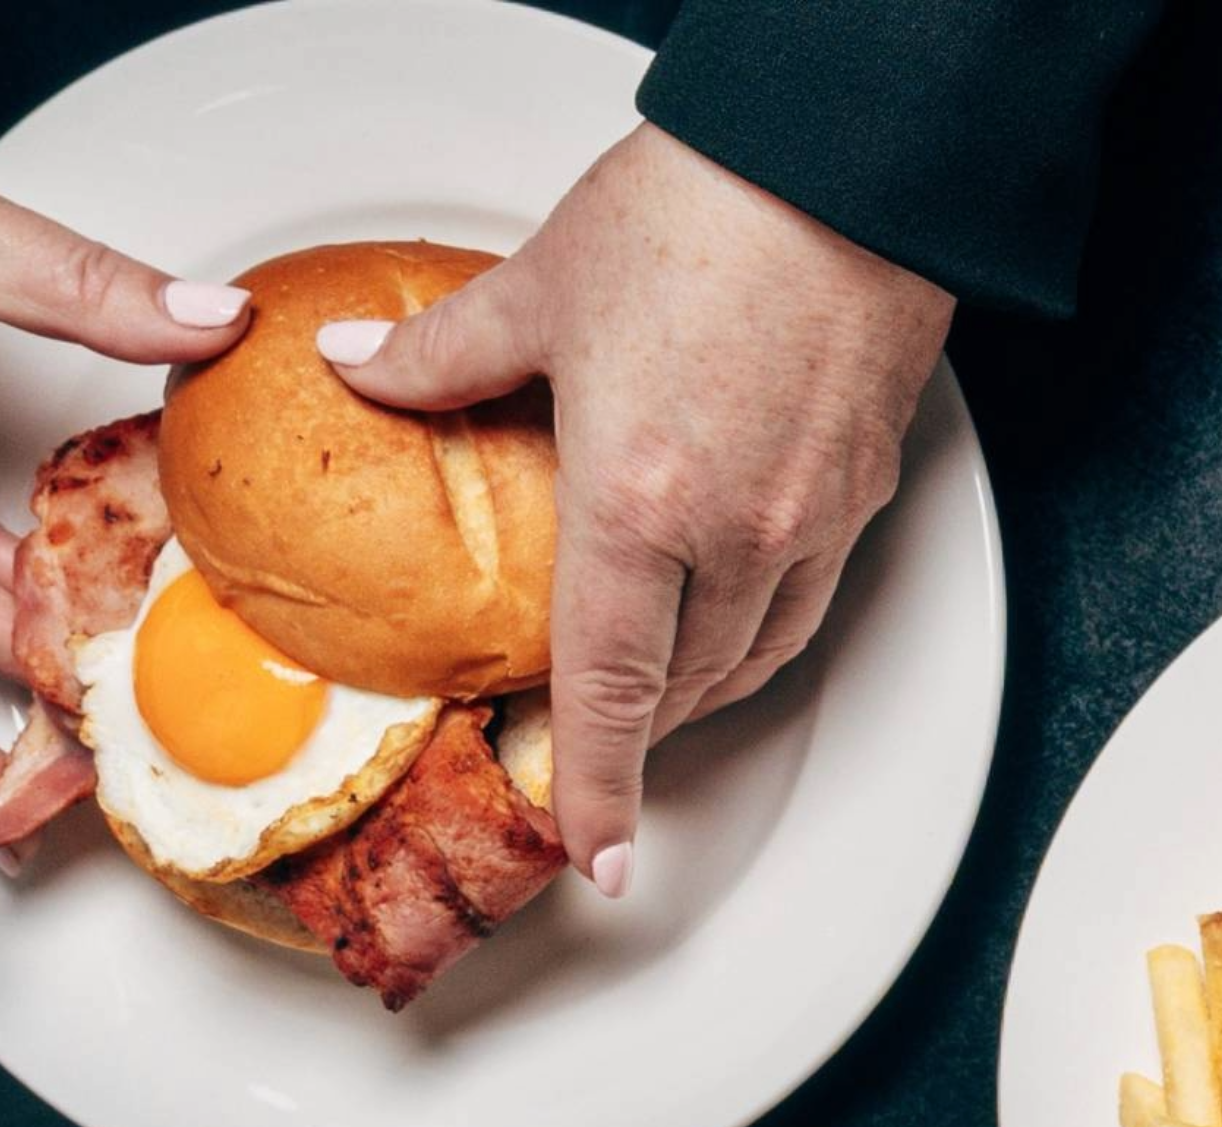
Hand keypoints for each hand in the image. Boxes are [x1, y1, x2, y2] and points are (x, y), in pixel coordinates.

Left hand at [322, 125, 947, 898]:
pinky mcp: (863, 485)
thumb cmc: (706, 214)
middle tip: (592, 766)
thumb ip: (443, 350)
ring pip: (757, 654)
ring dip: (702, 692)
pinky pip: (807, 597)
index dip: (599, 789)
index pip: (610, 689)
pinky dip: (758, 628)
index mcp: (643, 501)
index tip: (603, 864)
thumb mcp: (544, 283)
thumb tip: (358, 368)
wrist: (846, 166)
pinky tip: (727, 605)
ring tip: (653, 699)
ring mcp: (814, 516)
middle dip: (639, 741)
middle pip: (688, 688)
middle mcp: (740, 532)